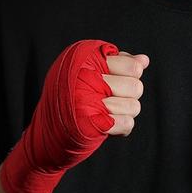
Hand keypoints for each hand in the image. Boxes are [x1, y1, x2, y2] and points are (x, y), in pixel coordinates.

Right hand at [0, 40, 148, 192]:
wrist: (48, 132)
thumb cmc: (73, 98)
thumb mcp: (92, 73)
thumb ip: (119, 64)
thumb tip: (143, 60)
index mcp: (85, 60)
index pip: (133, 67)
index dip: (131, 75)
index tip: (118, 79)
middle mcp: (84, 77)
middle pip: (136, 87)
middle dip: (129, 96)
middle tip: (113, 98)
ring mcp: (85, 100)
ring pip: (134, 106)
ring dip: (125, 113)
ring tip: (110, 112)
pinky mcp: (88, 123)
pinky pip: (127, 123)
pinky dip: (122, 128)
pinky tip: (110, 125)